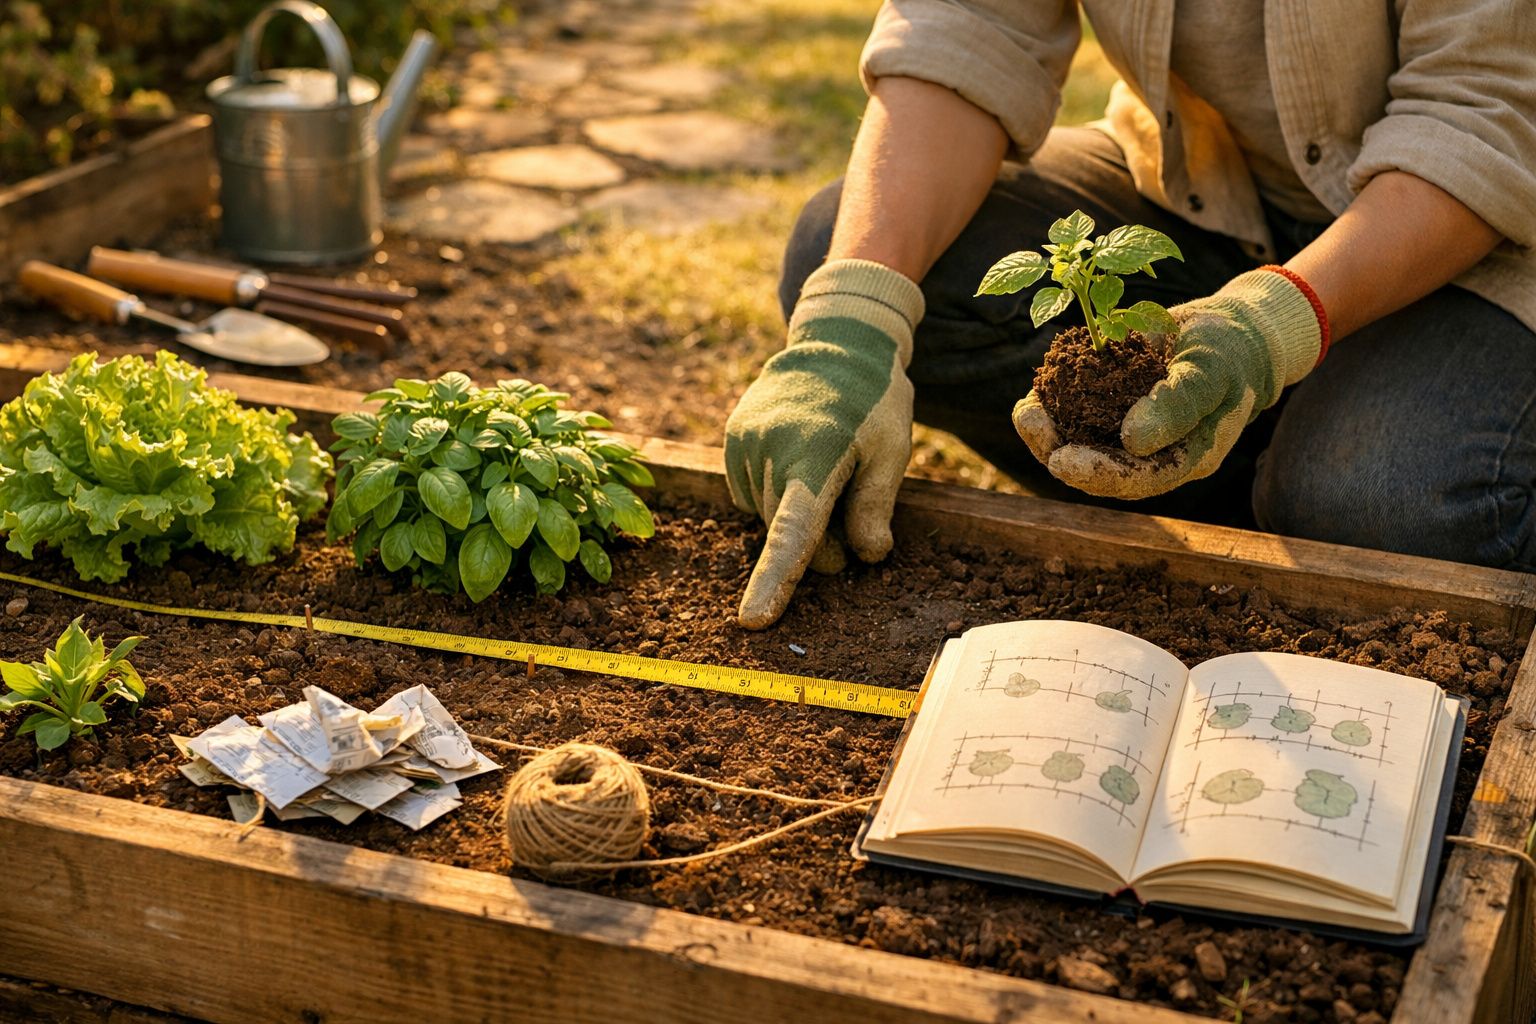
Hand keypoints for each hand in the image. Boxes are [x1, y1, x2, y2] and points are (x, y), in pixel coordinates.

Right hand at [724, 259, 924, 628]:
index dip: (775, 581)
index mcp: (814, 457)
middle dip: (819, 540)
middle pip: (788, 534)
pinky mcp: (731, 441)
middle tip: (850, 498)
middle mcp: (769, 452)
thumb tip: (867, 556)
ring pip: (768, 516)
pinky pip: (752, 494)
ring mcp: (743, 445)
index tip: (754, 620)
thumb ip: (875, 504)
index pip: (793, 533)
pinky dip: (776, 493)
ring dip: (795, 511)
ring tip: (822, 463)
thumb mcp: (891, 449)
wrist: (835, 343)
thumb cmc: (872, 402)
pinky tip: (798, 460)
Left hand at [1014, 268, 1324, 498]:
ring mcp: (1131, 435)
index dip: (1097, 474)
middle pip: (1101, 470)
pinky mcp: (1114, 410)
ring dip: (1048, 434)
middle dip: (1058, 453)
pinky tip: (1034, 396)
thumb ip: (1177, 404)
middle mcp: (1153, 455)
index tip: (1061, 460)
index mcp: (1185, 457)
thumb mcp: (1210, 370)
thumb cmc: (1228, 351)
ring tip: (1025, 414)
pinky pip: (1078, 418)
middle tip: (1030, 424)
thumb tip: (1131, 441)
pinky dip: (1054, 408)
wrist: (1230, 332)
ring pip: (1082, 447)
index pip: (1138, 478)